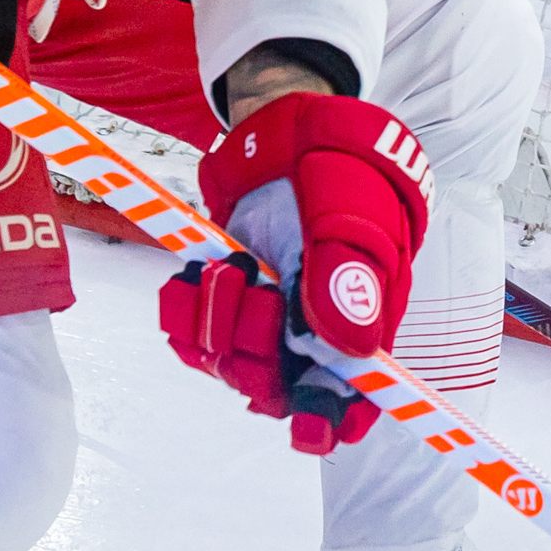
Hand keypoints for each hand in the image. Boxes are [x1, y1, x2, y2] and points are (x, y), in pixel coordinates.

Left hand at [159, 92, 433, 455]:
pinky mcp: (230, 301)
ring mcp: (270, 318)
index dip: (334, 420)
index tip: (309, 424)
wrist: (283, 127)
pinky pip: (196, 340)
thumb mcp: (351, 212)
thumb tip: (355, 351)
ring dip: (220, 322)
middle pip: (283, 391)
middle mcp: (316, 331)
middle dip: (257, 352)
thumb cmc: (337, 166)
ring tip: (229, 265)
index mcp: (364, 319)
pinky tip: (193, 276)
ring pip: (234, 367)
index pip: (357, 397)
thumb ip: (350, 277)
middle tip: (255, 289)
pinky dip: (186, 314)